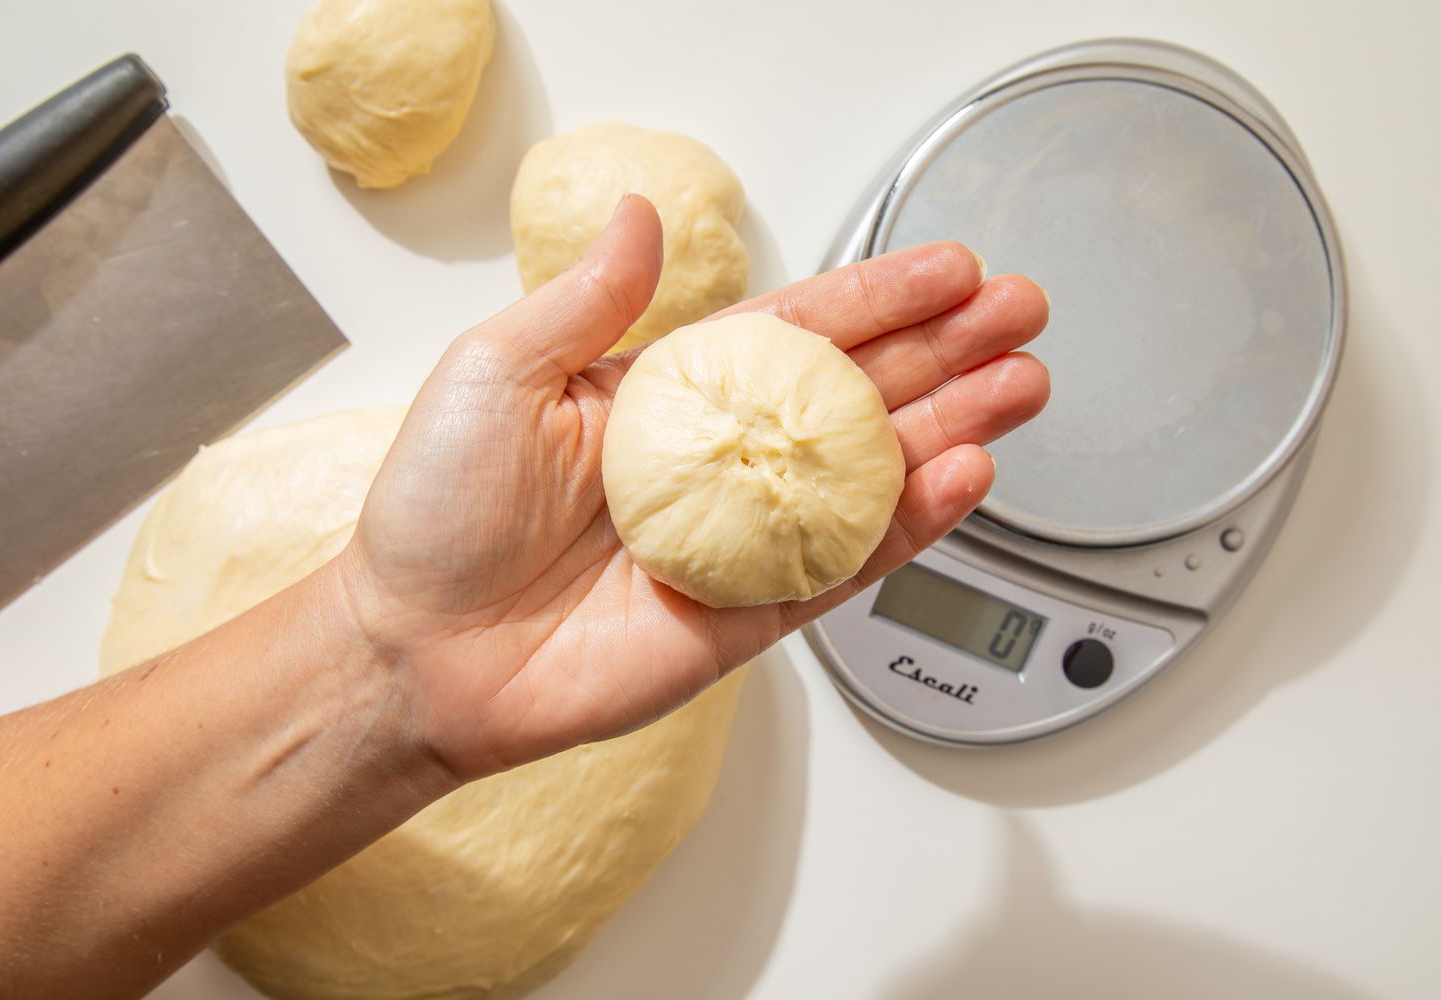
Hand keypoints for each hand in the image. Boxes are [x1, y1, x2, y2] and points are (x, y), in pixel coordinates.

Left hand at [335, 195, 1049, 779]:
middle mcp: (719, 462)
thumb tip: (641, 216)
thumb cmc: (439, 512)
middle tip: (1020, 318)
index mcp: (669, 396)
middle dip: (944, 355)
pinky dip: (908, 524)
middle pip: (856, 397)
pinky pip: (846, 563)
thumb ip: (587, 300)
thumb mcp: (498, 373)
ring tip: (1020, 388)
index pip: (798, 332)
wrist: (419, 650)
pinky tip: (962, 477)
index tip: (948, 270)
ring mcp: (743, 539)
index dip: (877, 299)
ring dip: (950, 430)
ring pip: (870, 477)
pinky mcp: (751, 615)